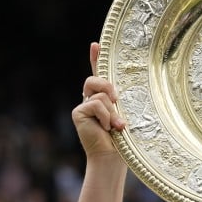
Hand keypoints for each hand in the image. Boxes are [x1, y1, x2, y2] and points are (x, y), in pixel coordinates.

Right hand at [73, 42, 125, 159]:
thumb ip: (118, 101)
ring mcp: (83, 105)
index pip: (98, 74)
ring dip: (112, 111)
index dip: (95, 58)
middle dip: (108, 88)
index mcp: (103, 98)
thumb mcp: (123, 114)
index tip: (96, 44)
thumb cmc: (121, 139)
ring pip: (100, 94)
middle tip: (117, 101)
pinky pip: (96, 104)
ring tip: (115, 126)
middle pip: (96, 78)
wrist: (111, 156)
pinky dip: (105, 116)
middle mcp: (90, 99)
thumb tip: (117, 92)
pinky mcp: (78, 112)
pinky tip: (107, 128)